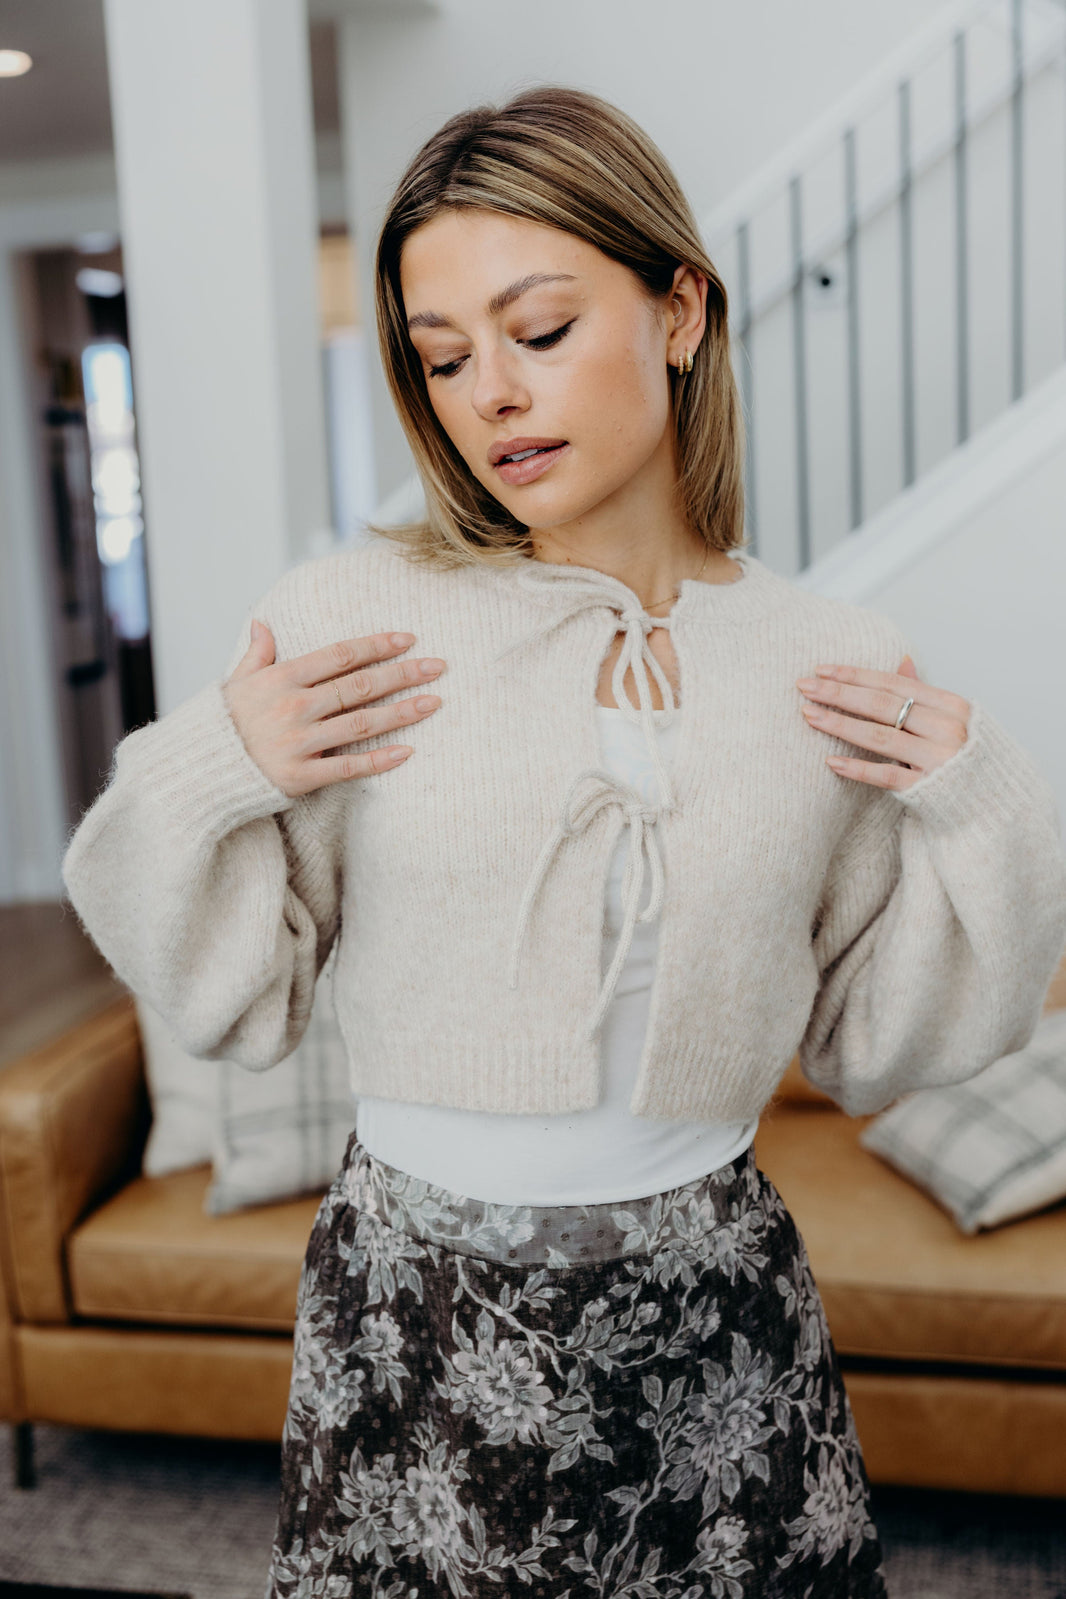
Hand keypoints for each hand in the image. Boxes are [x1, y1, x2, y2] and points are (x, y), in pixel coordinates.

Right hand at [222, 623, 445, 795]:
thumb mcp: (236, 682)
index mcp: (281, 678)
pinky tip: (407, 752)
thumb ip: (257, 654)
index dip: (376, 646)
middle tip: (437, 666)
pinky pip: (348, 767)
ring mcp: (298, 742)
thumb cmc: (223, 723)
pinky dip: (379, 761)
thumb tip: (262, 623)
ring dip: (402, 712)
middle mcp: (294, 707)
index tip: (408, 640)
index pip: (339, 656)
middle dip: (402, 674)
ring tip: (433, 702)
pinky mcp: (300, 776)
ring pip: (361, 724)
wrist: (199, 770)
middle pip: (359, 686)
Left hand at [796, 655, 970, 790]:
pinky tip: (831, 761)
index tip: (821, 669)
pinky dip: (858, 768)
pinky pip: (886, 776)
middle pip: (883, 705)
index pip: (893, 684)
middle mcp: (947, 729)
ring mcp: (939, 760)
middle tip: (804, 686)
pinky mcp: (928, 789)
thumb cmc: (965, 756)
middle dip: (839, 693)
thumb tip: (903, 659)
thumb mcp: (951, 719)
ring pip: (881, 737)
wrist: (993, 804)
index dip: (855, 675)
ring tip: (809, 715)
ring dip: (841, 724)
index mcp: (952, 705)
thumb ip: (923, 693)